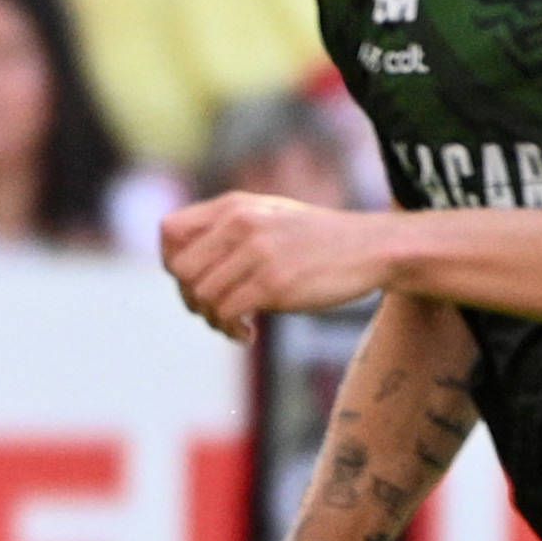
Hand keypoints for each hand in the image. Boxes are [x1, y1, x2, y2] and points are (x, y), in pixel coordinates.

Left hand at [161, 192, 393, 338]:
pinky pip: (227, 313)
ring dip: (213, 320)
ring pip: (201, 296)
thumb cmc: (318, 240)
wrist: (372, 248)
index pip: (169, 232)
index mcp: (234, 207)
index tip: (194, 282)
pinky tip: (249, 334)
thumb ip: (228, 230)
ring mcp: (257, 252)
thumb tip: (181, 266)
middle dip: (190, 298)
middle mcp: (240, 224)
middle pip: (180, 270)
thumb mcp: (270, 217)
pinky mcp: (274, 282)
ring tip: (235, 325)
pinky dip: (232, 331)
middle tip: (214, 311)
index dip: (171, 262)